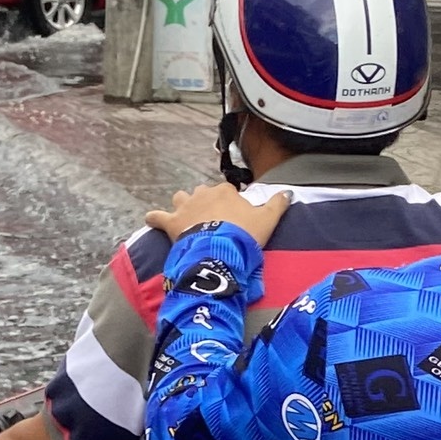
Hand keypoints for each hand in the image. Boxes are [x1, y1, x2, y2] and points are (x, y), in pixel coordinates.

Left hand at [144, 182, 290, 246]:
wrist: (221, 248)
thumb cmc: (244, 233)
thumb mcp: (268, 219)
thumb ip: (278, 204)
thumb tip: (288, 193)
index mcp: (225, 191)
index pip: (228, 191)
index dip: (230, 203)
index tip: (235, 217)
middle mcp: (203, 193)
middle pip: (203, 192)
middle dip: (205, 201)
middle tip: (212, 218)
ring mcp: (186, 207)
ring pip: (181, 197)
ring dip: (182, 205)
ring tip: (186, 216)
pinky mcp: (172, 222)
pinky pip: (157, 216)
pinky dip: (154, 218)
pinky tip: (151, 219)